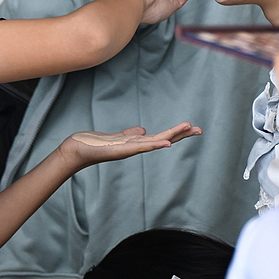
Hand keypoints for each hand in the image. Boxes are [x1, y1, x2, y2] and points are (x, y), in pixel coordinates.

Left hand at [62, 123, 201, 169]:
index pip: (161, 137)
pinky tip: (166, 143)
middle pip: (164, 140)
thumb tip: (144, 130)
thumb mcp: (117, 137)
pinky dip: (155, 145)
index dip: (177, 133)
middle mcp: (136, 147)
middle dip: (181, 135)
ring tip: (189, 129)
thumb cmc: (95, 145)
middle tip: (200, 129)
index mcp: (137, 143)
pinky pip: (142, 147)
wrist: (78, 151)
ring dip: (173, 136)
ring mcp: (130, 149)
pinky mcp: (122, 150)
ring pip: (156, 142)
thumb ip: (131, 134)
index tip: (192, 128)